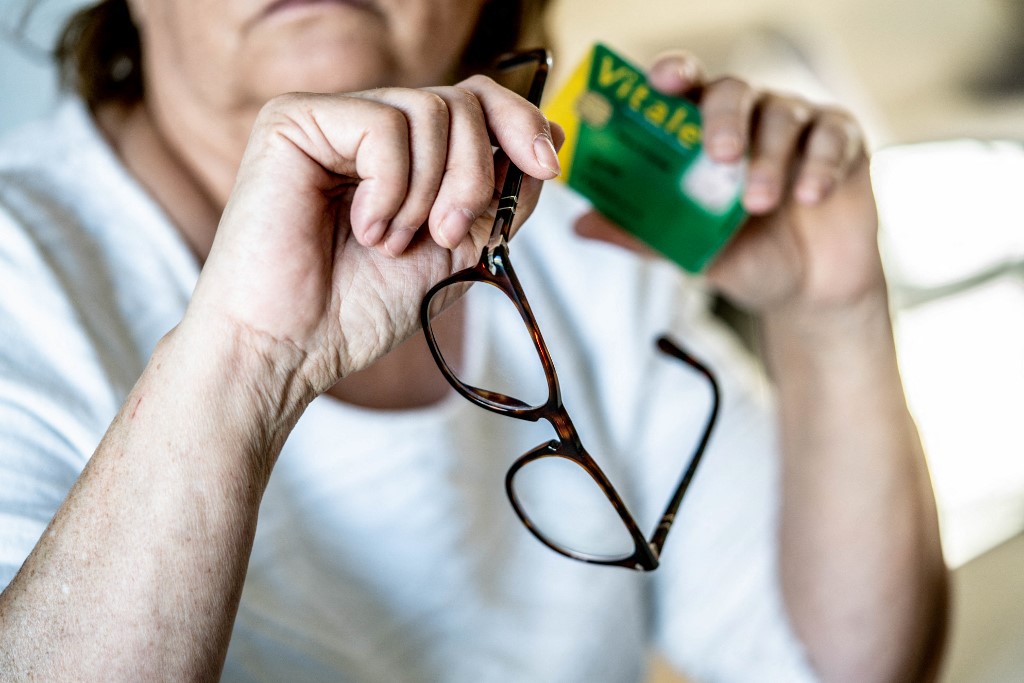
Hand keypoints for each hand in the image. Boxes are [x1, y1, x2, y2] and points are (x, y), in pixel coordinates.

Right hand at [183, 77, 561, 396]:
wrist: (291, 348)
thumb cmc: (360, 308)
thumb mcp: (458, 249)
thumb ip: (501, 194)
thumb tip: (552, 136)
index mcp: (404, 155)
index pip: (474, 103)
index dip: (518, 123)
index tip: (546, 166)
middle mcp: (368, 128)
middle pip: (461, 102)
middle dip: (474, 176)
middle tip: (445, 234)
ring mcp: (331, 119)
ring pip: (429, 109)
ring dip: (427, 193)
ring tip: (390, 242)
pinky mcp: (294, 120)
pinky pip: (384, 125)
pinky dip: (390, 189)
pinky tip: (363, 228)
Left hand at [576, 52, 881, 316]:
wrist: (806, 294)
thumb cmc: (744, 258)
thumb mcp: (688, 250)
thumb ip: (641, 234)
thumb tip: (580, 225)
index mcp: (705, 133)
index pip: (687, 88)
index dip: (673, 76)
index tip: (660, 82)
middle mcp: (750, 118)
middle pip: (732, 90)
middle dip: (723, 119)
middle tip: (719, 156)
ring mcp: (798, 125)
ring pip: (782, 114)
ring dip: (767, 157)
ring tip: (759, 204)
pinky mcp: (844, 142)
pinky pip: (833, 135)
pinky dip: (819, 164)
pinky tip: (809, 196)